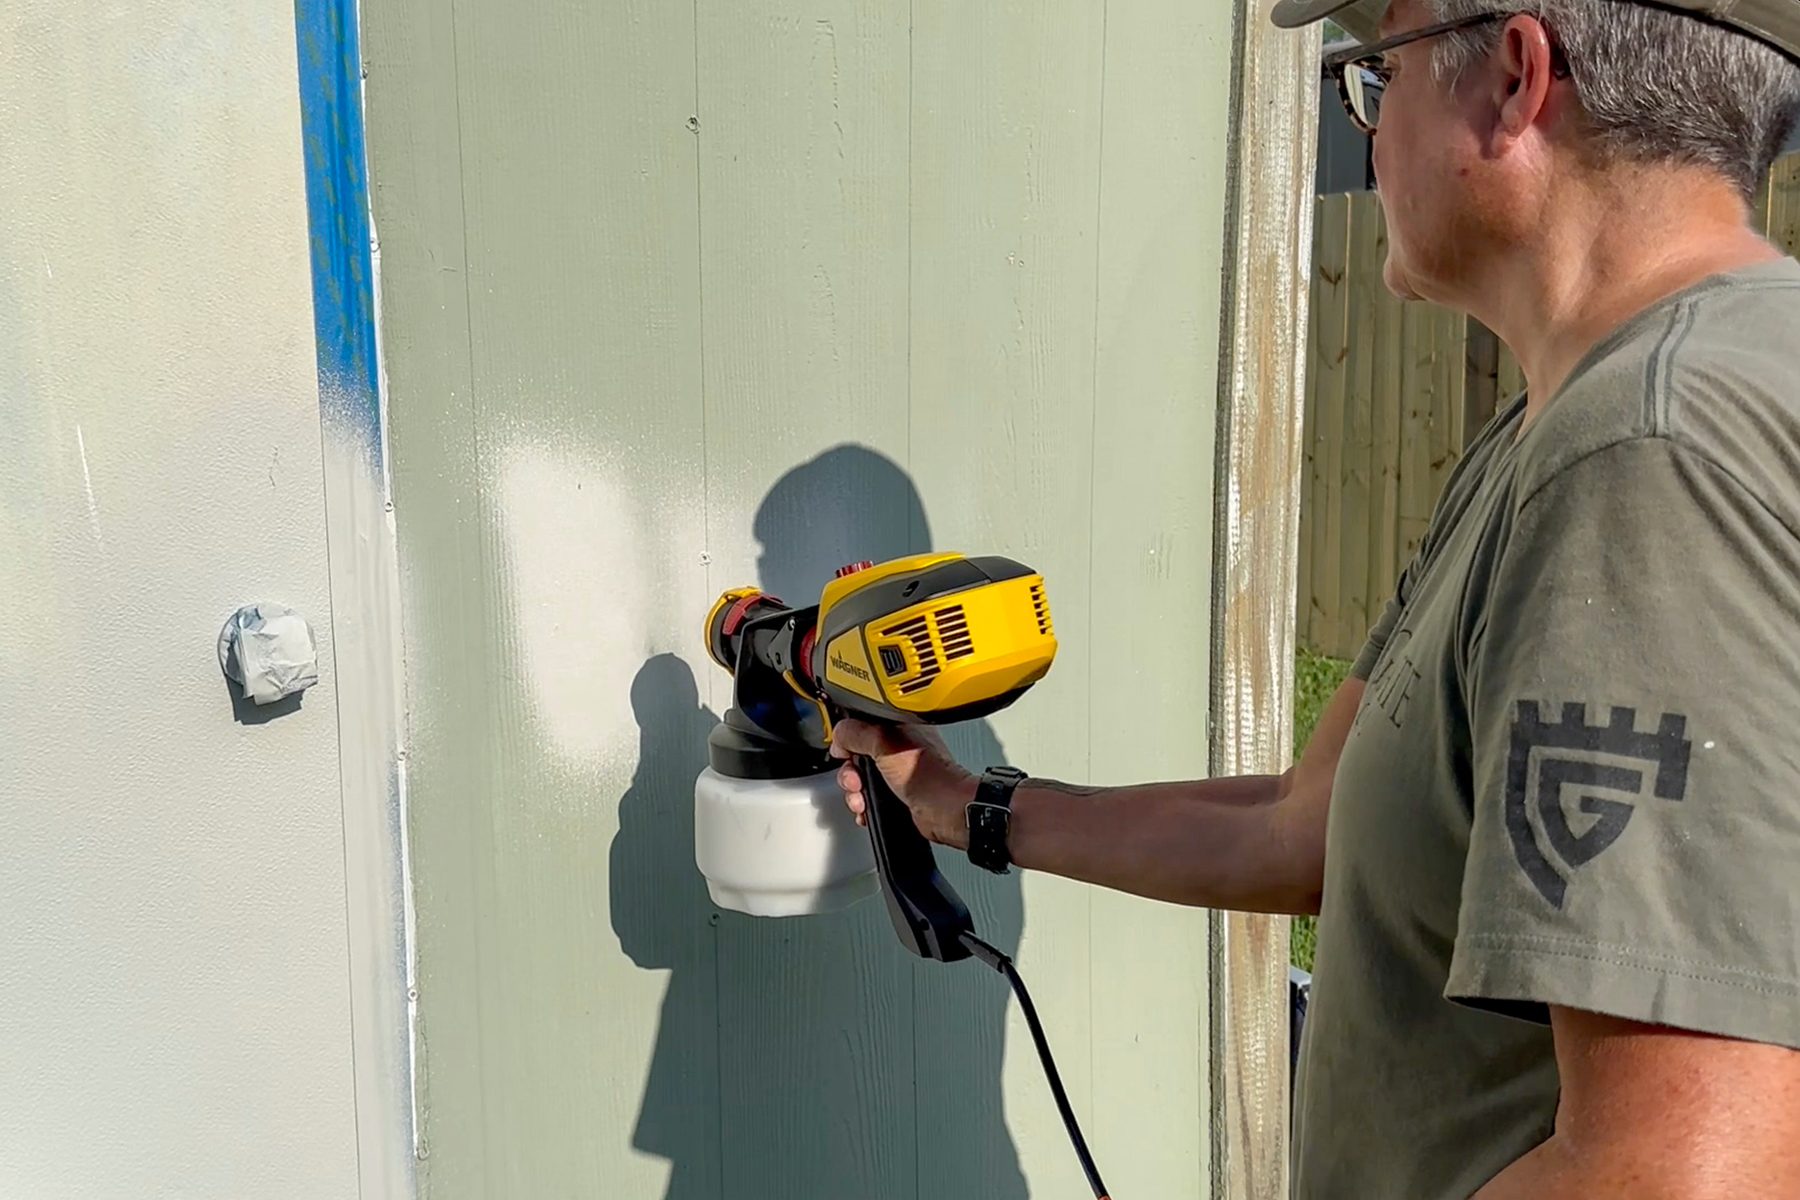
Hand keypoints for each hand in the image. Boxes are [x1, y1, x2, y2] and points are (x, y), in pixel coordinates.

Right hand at [829, 719, 976, 848]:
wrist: (944, 810)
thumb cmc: (928, 775)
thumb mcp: (883, 743)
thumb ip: (856, 733)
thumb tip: (838, 736)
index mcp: (897, 728)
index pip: (860, 726)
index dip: (847, 740)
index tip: (844, 752)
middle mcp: (897, 748)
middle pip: (856, 756)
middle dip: (850, 772)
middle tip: (856, 780)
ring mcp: (897, 772)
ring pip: (860, 779)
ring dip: (854, 792)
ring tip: (861, 799)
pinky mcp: (896, 794)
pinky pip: (868, 797)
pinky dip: (863, 805)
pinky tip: (866, 809)